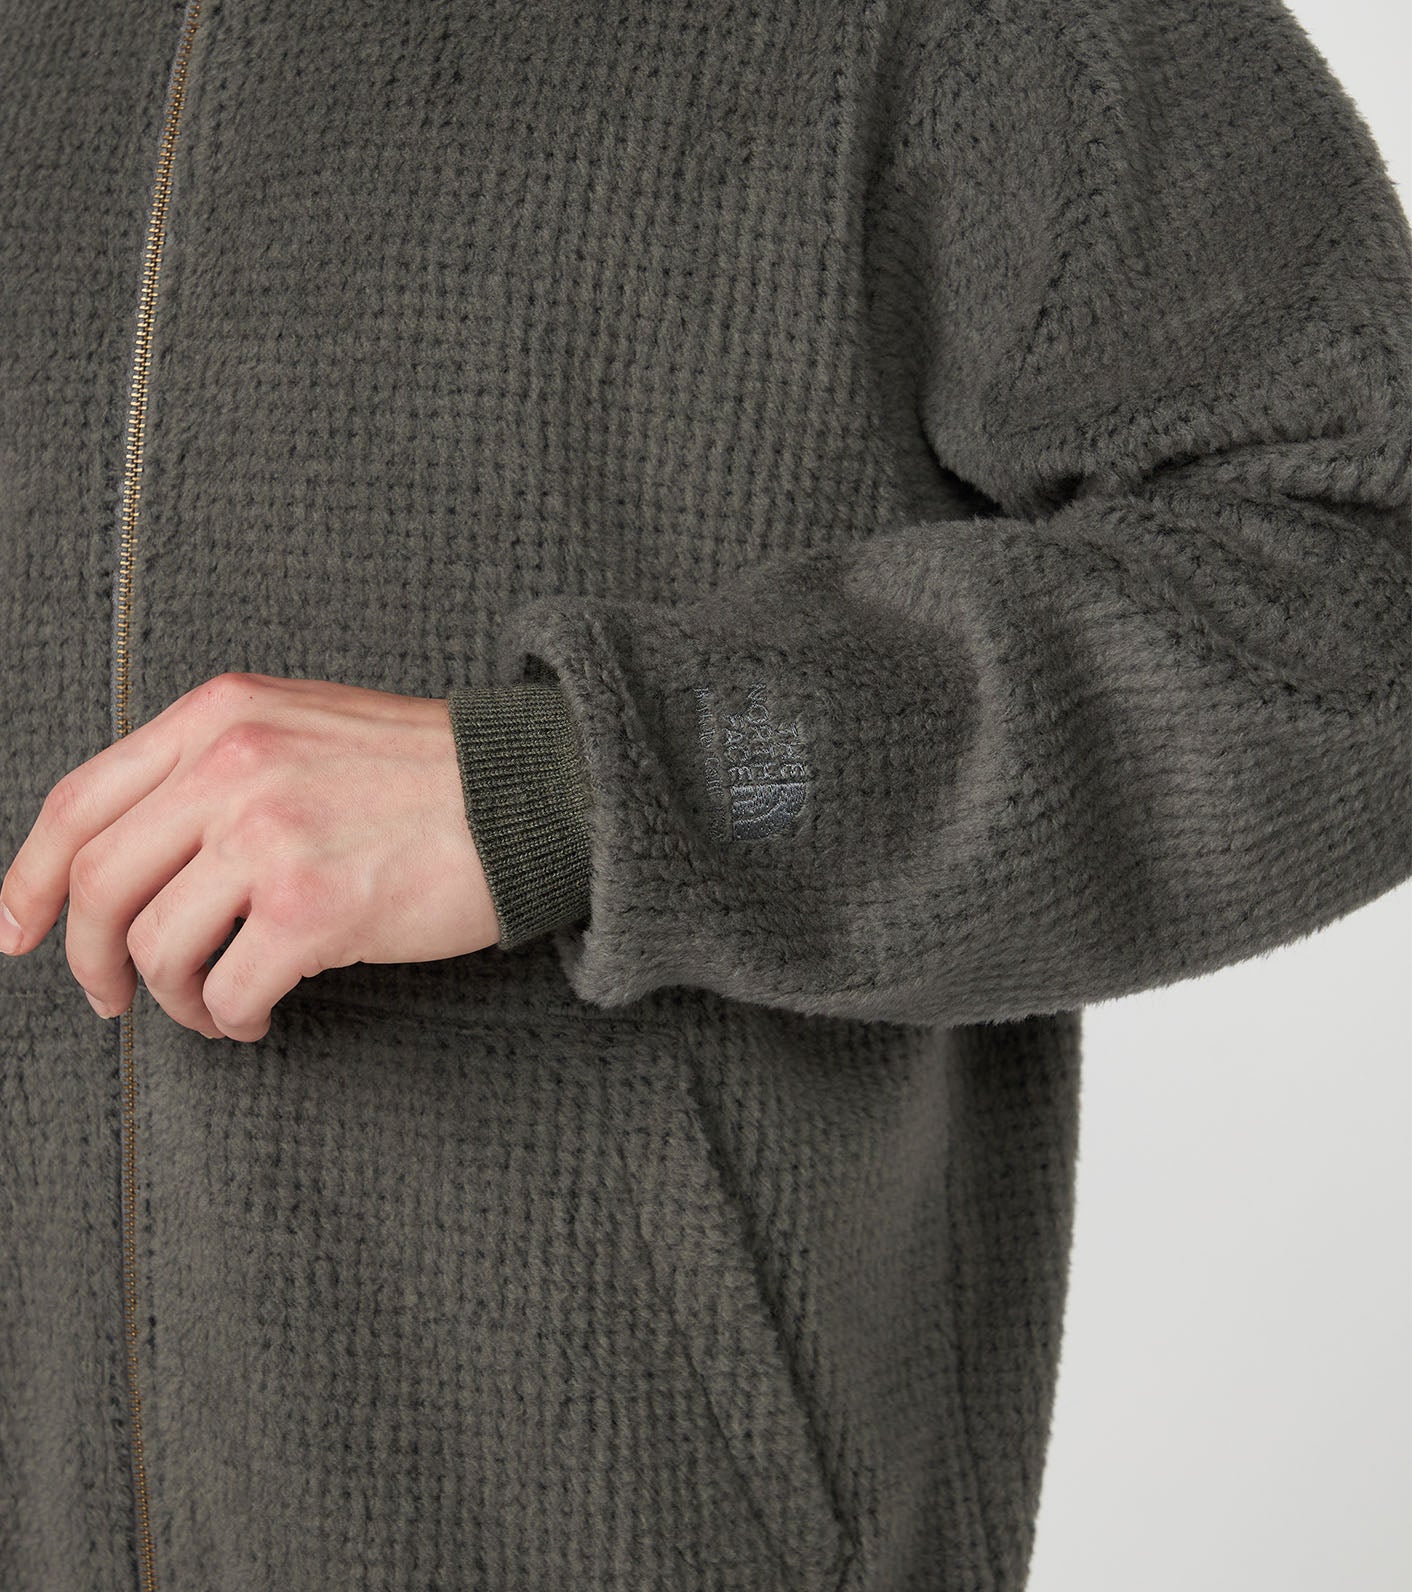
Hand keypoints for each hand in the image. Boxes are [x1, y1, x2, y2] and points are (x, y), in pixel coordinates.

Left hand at [0, 672, 497, 1041]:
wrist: (529, 793)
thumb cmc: (428, 772)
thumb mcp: (304, 725)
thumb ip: (215, 766)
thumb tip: (142, 854)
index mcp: (221, 714)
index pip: (82, 800)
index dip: (33, 878)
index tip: (18, 929)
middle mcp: (233, 765)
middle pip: (100, 882)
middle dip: (89, 957)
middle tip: (110, 996)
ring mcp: (271, 835)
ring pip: (157, 947)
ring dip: (173, 997)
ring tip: (214, 1005)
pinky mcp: (314, 907)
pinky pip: (226, 989)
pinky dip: (230, 1018)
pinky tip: (260, 1015)